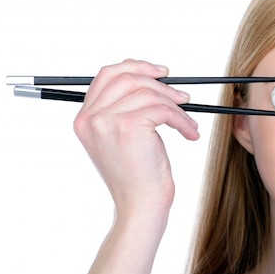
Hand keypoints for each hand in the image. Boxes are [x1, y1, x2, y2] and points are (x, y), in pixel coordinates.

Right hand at [73, 59, 199, 220]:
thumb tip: (152, 79)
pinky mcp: (128, 126)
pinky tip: (190, 132)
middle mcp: (90, 118)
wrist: (140, 205)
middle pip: (126, 77)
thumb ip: (124, 109)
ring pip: (148, 93)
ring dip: (176, 106)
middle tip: (183, 97)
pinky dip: (182, 119)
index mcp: (84, 119)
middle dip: (160, 84)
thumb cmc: (137, 176)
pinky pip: (163, 109)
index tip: (160, 74)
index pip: (107, 76)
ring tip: (188, 122)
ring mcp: (106, 121)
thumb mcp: (122, 138)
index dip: (136, 68)